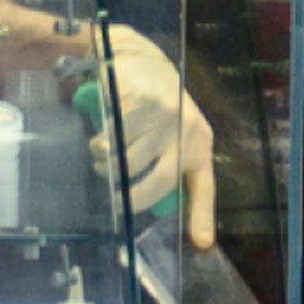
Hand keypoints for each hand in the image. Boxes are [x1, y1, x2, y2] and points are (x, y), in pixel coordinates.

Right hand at [98, 30, 215, 250]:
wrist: (136, 60)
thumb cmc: (151, 107)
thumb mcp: (168, 136)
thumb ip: (166, 166)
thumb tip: (158, 208)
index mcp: (198, 144)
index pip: (203, 186)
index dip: (201, 216)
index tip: (200, 244)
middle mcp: (188, 131)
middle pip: (154, 184)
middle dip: (129, 197)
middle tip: (115, 196)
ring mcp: (166, 115)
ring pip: (126, 162)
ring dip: (106, 164)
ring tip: (103, 153)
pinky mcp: (142, 101)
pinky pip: (111, 139)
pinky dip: (99, 141)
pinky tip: (102, 132)